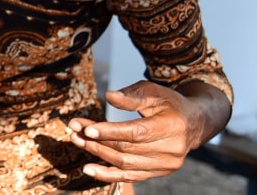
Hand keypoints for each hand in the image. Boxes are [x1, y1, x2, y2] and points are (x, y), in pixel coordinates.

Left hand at [68, 81, 205, 183]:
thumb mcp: (154, 91)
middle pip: (127, 149)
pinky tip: (88, 169)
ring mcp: (166, 165)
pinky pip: (130, 177)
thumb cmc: (169, 103)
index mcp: (172, 127)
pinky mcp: (158, 172)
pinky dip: (108, 174)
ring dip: (97, 154)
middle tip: (74, 130)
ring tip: (76, 141)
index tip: (86, 128)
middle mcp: (171, 150)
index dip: (110, 132)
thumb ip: (132, 96)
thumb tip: (109, 97)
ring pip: (125, 164)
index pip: (136, 133)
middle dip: (96, 140)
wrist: (193, 123)